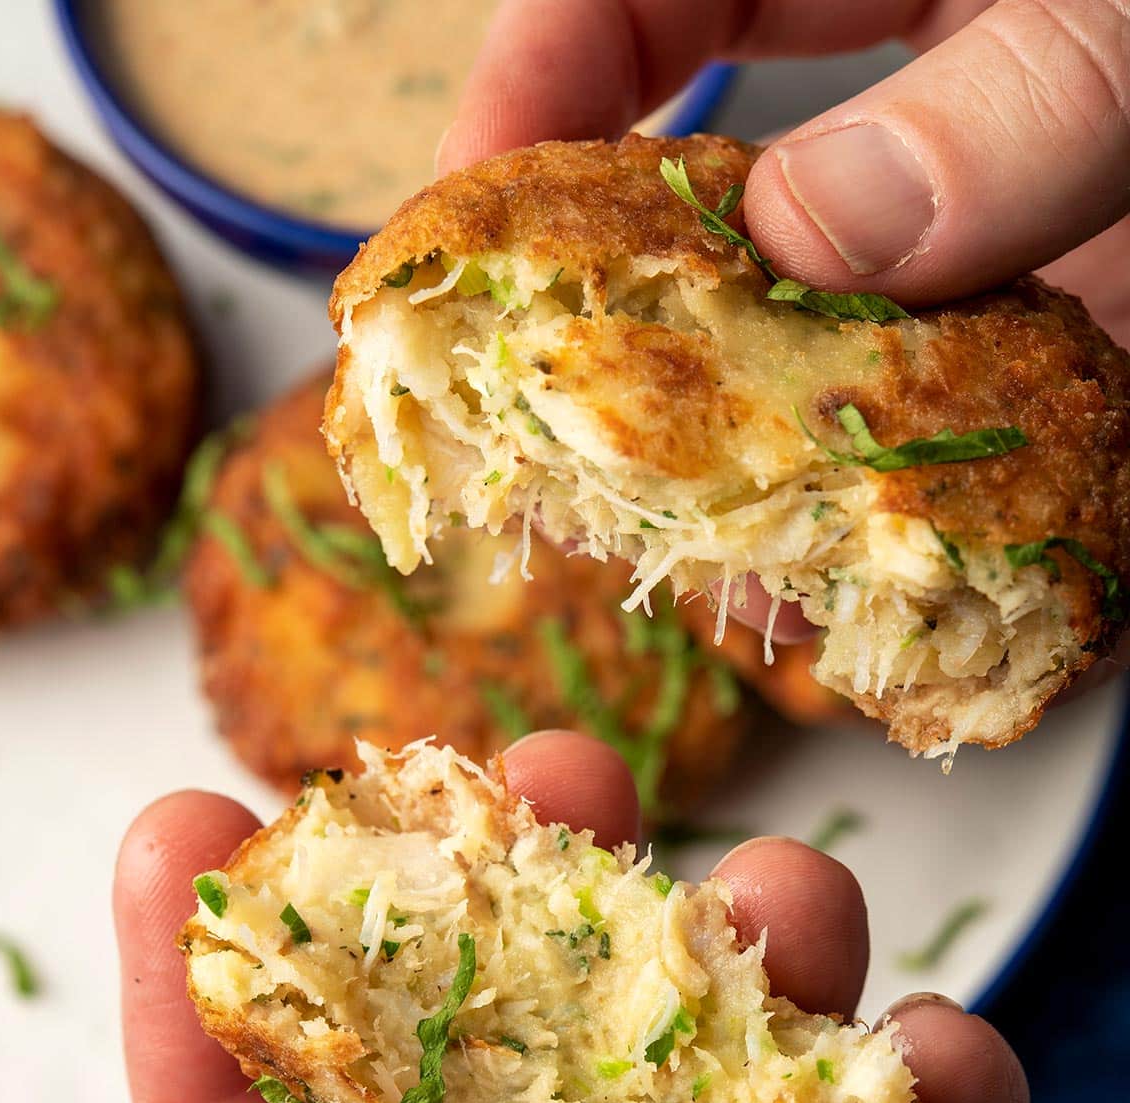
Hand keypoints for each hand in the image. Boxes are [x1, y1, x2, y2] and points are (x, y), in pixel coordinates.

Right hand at [440, 0, 1129, 655]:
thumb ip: (1018, 105)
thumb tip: (810, 247)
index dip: (530, 86)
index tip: (472, 225)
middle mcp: (948, 72)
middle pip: (721, 179)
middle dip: (640, 316)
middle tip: (583, 438)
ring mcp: (1017, 203)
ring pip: (840, 323)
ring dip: (786, 450)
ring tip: (749, 569)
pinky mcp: (1094, 305)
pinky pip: (982, 404)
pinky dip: (947, 500)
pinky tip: (919, 593)